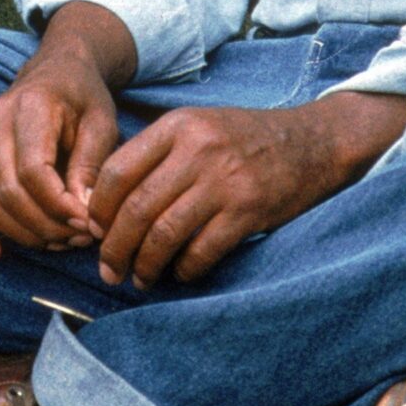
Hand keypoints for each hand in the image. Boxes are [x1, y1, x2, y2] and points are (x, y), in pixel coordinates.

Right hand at [0, 3, 136, 263]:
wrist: (56, 69)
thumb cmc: (83, 97)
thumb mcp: (102, 123)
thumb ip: (91, 166)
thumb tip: (83, 214)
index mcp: (29, 107)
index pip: (33, 170)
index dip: (58, 206)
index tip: (87, 224)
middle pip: (7, 190)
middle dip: (43, 225)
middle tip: (77, 238)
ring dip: (20, 232)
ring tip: (56, 242)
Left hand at [87, 91, 405, 289]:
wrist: (312, 142)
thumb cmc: (244, 139)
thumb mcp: (196, 127)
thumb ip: (156, 154)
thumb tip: (107, 203)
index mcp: (176, 126)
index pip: (117, 171)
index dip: (99, 209)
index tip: (94, 233)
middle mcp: (197, 151)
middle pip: (136, 209)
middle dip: (115, 248)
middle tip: (108, 270)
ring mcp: (224, 181)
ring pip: (164, 234)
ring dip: (145, 265)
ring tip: (140, 279)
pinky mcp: (248, 210)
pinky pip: (202, 250)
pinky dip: (186, 269)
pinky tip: (181, 274)